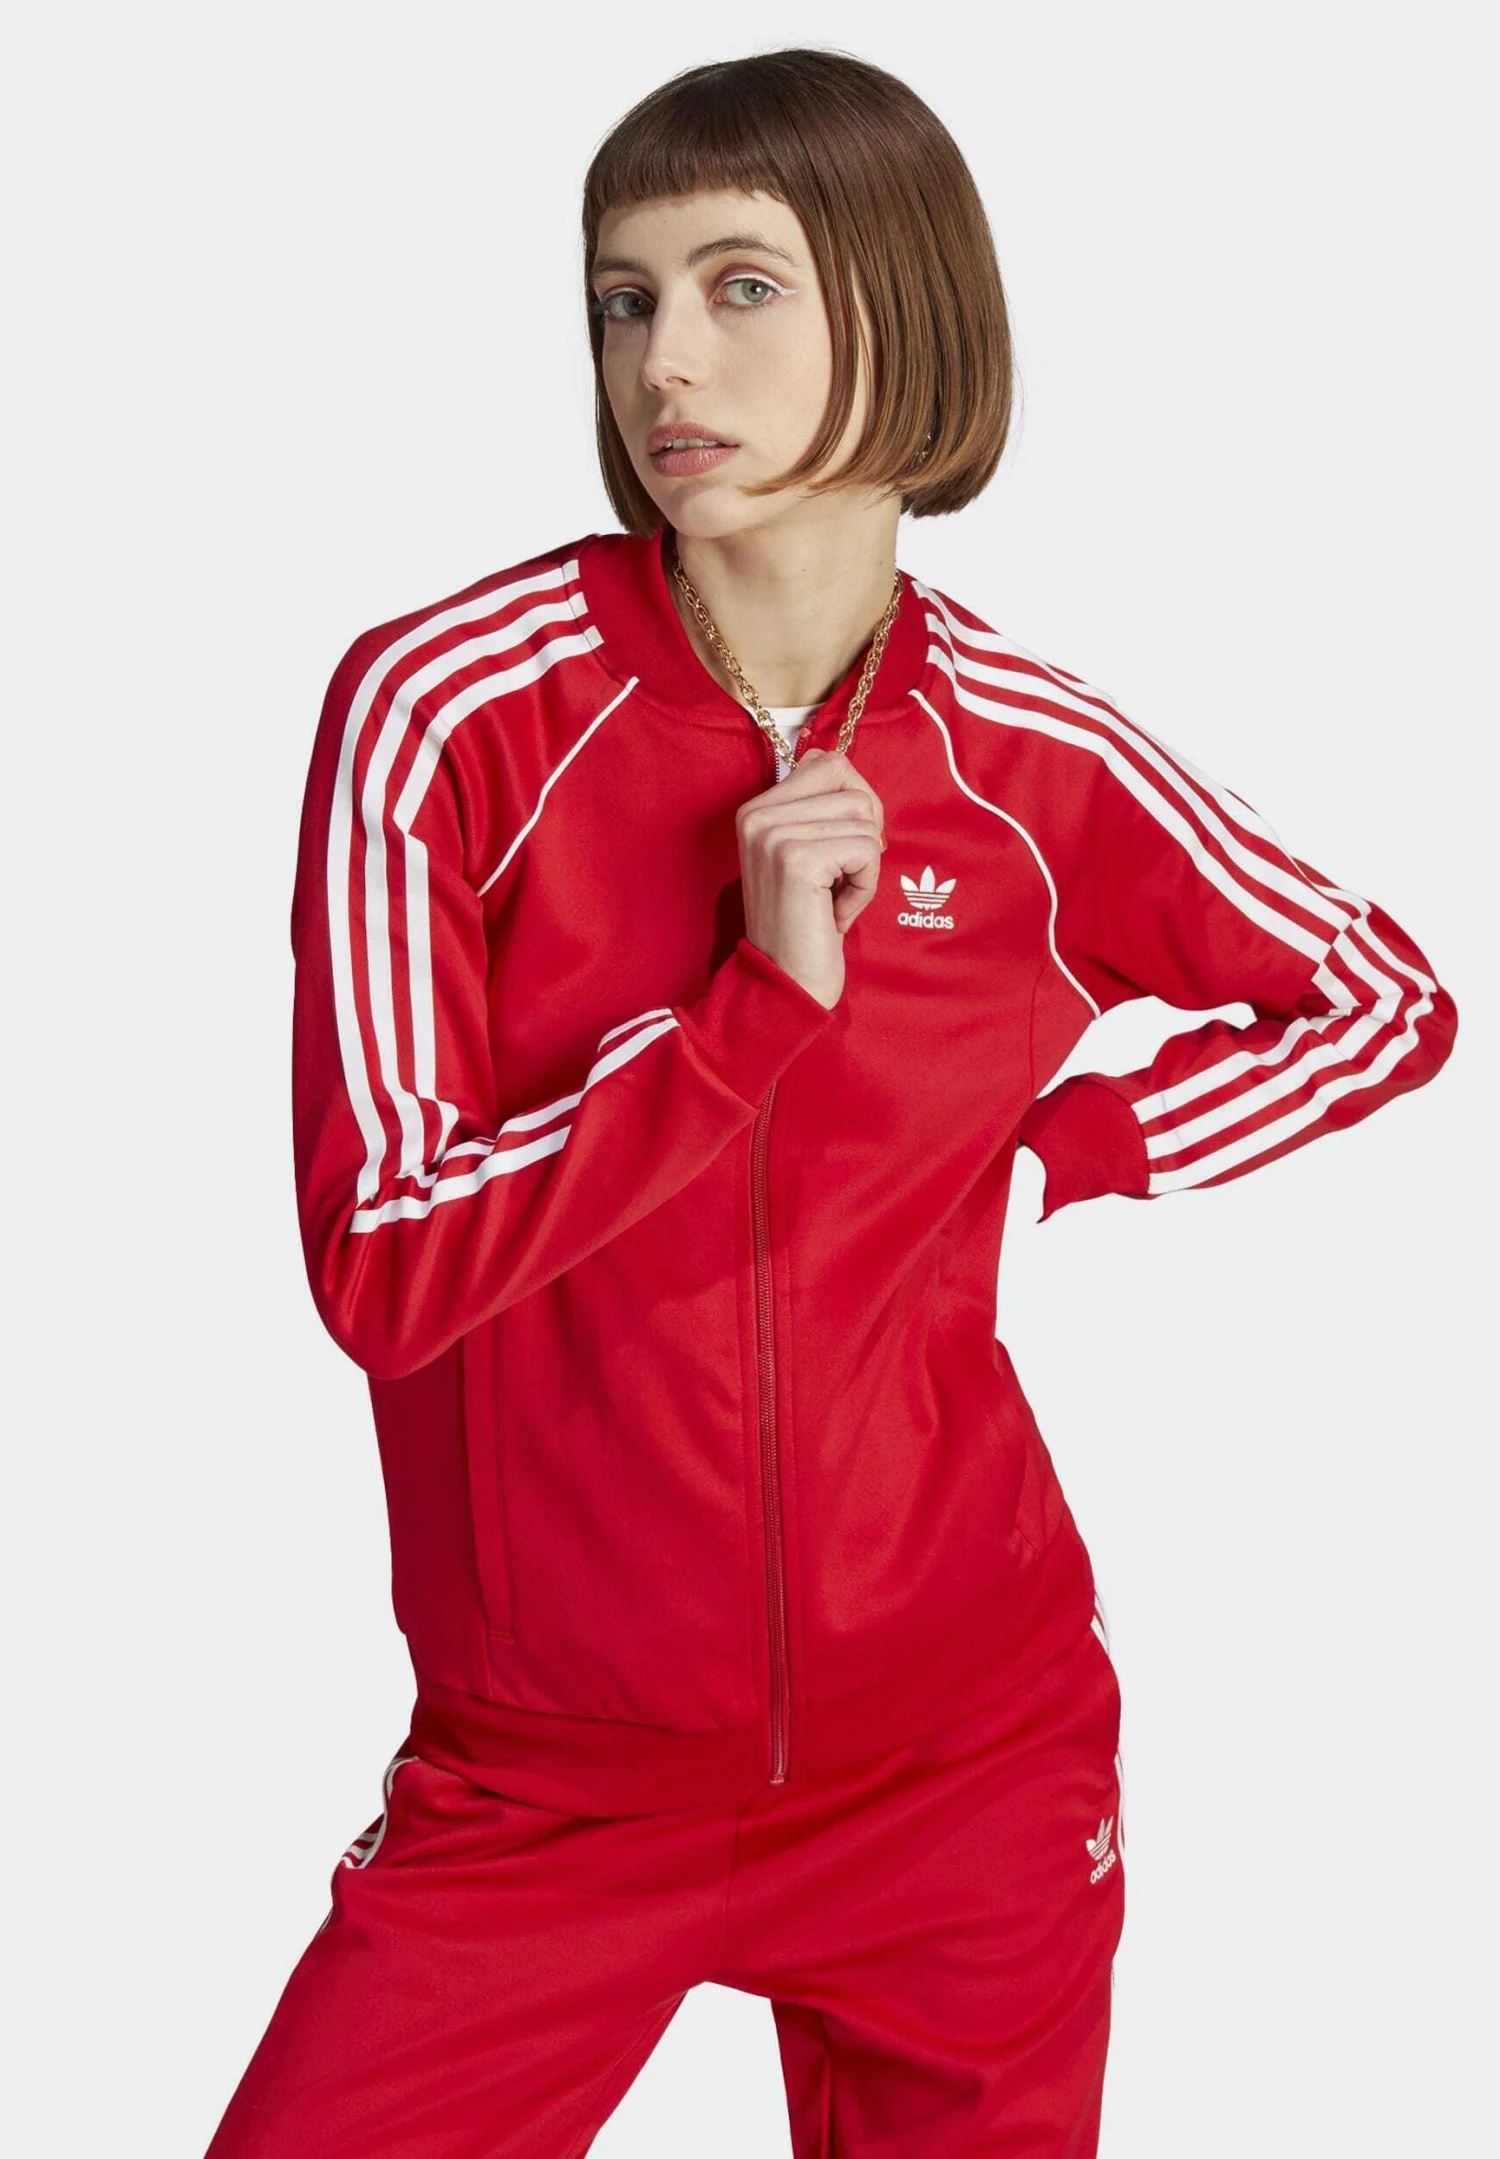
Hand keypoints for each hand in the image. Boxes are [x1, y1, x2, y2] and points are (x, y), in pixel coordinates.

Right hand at [734, 747, 886, 1009]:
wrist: (784, 984)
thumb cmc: (805, 922)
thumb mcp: (805, 855)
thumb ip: (821, 811)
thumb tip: (854, 776)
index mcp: (756, 808)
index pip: (830, 763)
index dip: (855, 805)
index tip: (839, 851)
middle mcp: (757, 815)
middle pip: (852, 786)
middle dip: (865, 833)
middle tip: (842, 876)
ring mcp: (774, 835)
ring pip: (864, 818)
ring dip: (865, 866)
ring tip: (833, 899)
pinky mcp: (797, 860)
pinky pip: (868, 850)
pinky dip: (865, 887)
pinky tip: (836, 913)